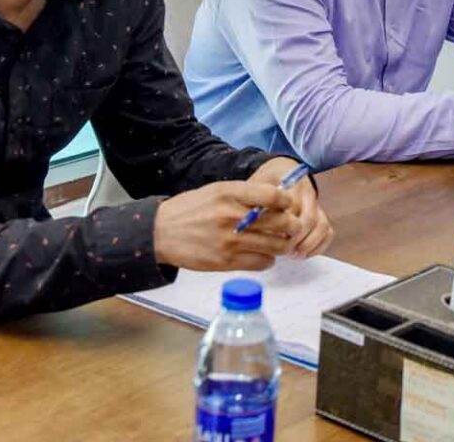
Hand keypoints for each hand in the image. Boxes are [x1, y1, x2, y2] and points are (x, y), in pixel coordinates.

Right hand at [153, 180, 294, 270]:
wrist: (160, 232)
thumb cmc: (191, 209)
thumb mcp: (216, 191)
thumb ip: (244, 194)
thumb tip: (277, 198)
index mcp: (230, 193)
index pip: (274, 195)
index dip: (287, 201)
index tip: (288, 205)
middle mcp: (232, 216)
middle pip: (281, 222)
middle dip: (292, 226)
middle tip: (292, 227)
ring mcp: (230, 241)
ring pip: (276, 246)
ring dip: (283, 245)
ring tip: (279, 242)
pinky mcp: (226, 261)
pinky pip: (262, 263)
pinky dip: (268, 260)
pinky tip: (263, 255)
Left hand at [247, 157, 333, 257]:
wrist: (281, 170)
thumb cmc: (263, 183)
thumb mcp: (254, 186)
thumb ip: (252, 202)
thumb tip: (247, 226)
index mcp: (290, 180)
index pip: (291, 206)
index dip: (282, 225)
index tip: (269, 237)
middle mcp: (307, 190)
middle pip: (308, 218)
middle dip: (296, 238)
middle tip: (282, 250)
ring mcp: (316, 202)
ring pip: (321, 225)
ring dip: (308, 243)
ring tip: (293, 254)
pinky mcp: (321, 213)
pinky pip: (327, 231)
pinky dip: (318, 245)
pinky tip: (303, 254)